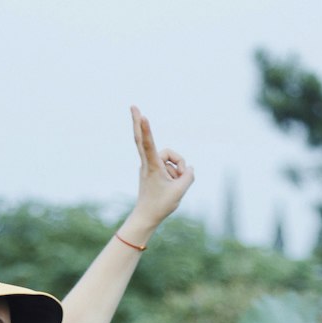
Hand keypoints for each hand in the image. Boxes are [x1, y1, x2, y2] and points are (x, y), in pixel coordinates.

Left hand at [127, 106, 194, 233]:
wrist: (146, 217)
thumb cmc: (161, 205)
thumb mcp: (180, 191)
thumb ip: (189, 176)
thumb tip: (189, 168)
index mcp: (152, 167)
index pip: (148, 144)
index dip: (146, 129)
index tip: (142, 116)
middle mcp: (148, 163)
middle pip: (142, 139)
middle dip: (138, 122)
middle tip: (132, 105)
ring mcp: (149, 165)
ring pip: (169, 158)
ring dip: (178, 168)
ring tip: (175, 184)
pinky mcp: (152, 169)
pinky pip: (168, 165)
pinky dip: (175, 173)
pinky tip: (173, 184)